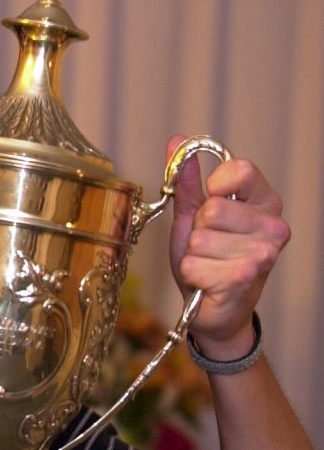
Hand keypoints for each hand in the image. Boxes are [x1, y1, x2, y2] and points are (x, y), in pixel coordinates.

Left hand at [167, 135, 289, 358]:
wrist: (214, 309)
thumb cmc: (208, 260)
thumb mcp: (193, 216)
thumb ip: (187, 180)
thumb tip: (177, 140)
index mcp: (265, 201)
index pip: (239, 169)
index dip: (213, 187)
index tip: (211, 205)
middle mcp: (273, 225)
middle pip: (212, 208)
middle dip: (198, 230)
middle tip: (208, 247)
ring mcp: (263, 253)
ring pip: (201, 238)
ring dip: (193, 256)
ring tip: (208, 265)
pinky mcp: (244, 277)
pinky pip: (195, 264)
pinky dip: (191, 274)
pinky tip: (206, 282)